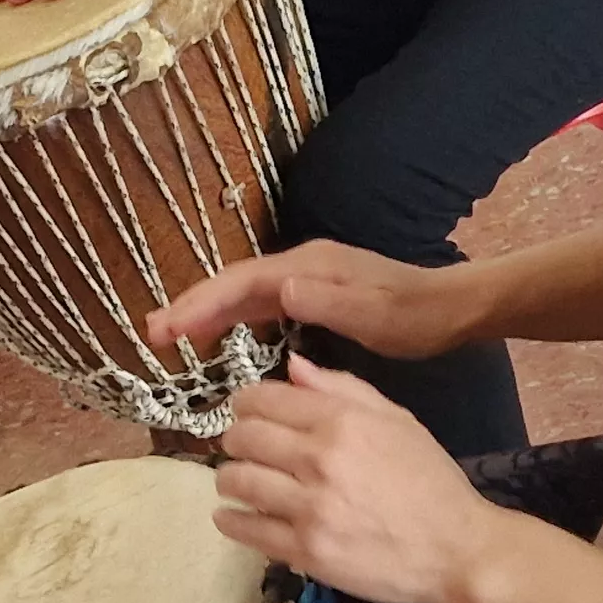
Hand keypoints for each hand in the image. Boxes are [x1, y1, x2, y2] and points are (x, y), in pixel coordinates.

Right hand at [147, 242, 477, 359]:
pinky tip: (218, 337)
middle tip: (152, 334)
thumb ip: (326, 301)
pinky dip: (232, 319)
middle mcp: (301, 265)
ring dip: (207, 312)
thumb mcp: (373, 314)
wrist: (451, 309)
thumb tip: (278, 290)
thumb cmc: (414, 315)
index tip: (167, 327)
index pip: (241, 283)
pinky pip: (260, 305)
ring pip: (244, 294)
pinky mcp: (314, 294)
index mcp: (309, 266)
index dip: (200, 303)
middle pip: (234, 284)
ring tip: (170, 336)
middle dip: (192, 305)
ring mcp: (307, 278)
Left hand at [210, 357, 514, 602]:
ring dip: (229, 478)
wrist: (456, 549)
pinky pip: (247, 531)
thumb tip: (292, 366)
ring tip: (237, 481)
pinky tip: (232, 516)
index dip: (245, 402)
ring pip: (238, 482)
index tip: (246, 411)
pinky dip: (231, 520)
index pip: (265, 398)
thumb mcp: (397, 420)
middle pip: (244, 438)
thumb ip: (343, 388)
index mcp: (342, 421)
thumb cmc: (430, 481)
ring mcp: (310, 508)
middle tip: (242, 447)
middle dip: (236, 439)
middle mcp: (320, 460)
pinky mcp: (306, 552)